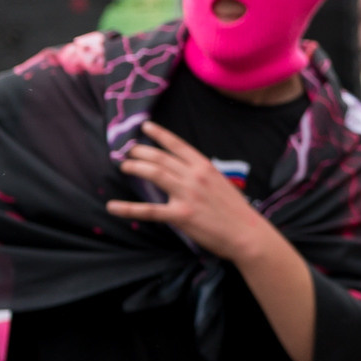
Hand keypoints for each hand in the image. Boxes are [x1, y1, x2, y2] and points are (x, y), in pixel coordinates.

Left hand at [109, 122, 271, 262]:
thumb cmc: (236, 211)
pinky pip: (149, 210)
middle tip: (128, 152)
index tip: (145, 127)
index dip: (159, 134)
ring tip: (124, 166)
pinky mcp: (181, 215)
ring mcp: (187, 195)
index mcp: (205, 167)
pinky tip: (113, 206)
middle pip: (161, 158)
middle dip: (141, 152)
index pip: (178, 145)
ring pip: (154, 174)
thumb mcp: (221, 183)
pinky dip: (128, 208)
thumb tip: (183, 173)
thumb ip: (201, 176)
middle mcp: (195, 176)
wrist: (247, 233)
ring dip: (135, 167)